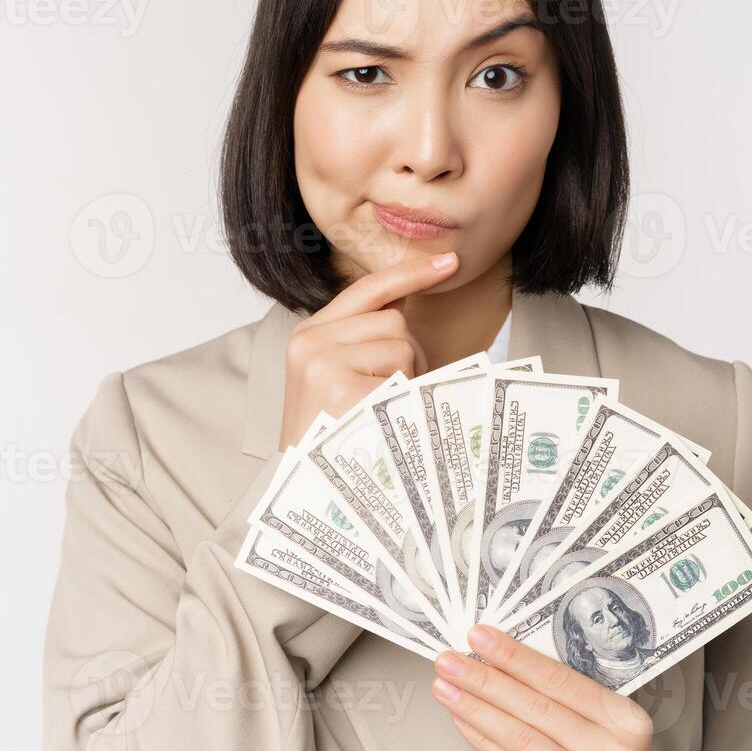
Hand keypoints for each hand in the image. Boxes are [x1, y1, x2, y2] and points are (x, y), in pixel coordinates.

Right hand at [277, 251, 458, 449]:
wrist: (303, 488)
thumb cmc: (332, 436)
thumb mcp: (338, 377)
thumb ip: (366, 338)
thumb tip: (408, 296)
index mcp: (309, 336)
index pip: (367, 290)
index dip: (410, 274)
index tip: (448, 262)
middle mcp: (311, 343)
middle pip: (394, 321)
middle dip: (407, 357)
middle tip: (385, 398)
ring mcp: (323, 364)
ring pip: (402, 345)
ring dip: (407, 380)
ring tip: (378, 413)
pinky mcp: (341, 389)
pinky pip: (402, 376)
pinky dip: (403, 400)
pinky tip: (377, 422)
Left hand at [433, 625, 652, 750]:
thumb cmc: (611, 744)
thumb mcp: (609, 716)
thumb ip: (572, 691)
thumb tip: (507, 654)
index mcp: (624, 721)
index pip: (561, 682)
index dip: (516, 658)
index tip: (482, 638)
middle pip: (535, 709)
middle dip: (486, 681)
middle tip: (451, 660)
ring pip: (518, 738)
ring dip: (475, 709)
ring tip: (446, 687)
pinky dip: (482, 738)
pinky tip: (463, 719)